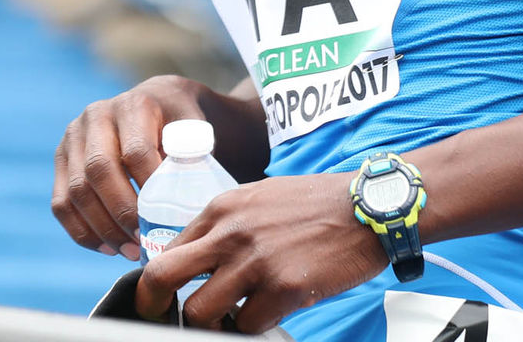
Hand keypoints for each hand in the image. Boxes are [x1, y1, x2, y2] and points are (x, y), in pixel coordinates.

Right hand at [51, 75, 261, 259]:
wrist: (158, 104)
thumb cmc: (181, 122)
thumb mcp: (195, 126)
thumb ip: (195, 153)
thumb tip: (188, 196)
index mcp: (134, 104)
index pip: (136, 151)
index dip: (149, 188)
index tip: (166, 218)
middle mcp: (96, 115)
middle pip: (99, 171)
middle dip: (122, 213)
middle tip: (144, 242)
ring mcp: (73, 138)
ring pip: (77, 191)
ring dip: (103, 229)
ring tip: (130, 251)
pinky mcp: (62, 160)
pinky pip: (62, 204)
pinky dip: (83, 232)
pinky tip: (108, 248)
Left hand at [135, 172, 387, 333]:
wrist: (369, 207)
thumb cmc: (317, 204)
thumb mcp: (261, 197)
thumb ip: (227, 225)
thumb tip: (198, 260)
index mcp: (223, 208)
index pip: (168, 249)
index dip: (160, 281)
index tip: (164, 298)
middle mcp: (232, 232)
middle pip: (163, 277)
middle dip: (154, 306)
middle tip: (162, 319)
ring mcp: (256, 261)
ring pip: (200, 312)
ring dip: (212, 322)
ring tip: (233, 316)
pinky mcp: (283, 287)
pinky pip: (248, 324)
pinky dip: (254, 325)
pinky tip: (271, 311)